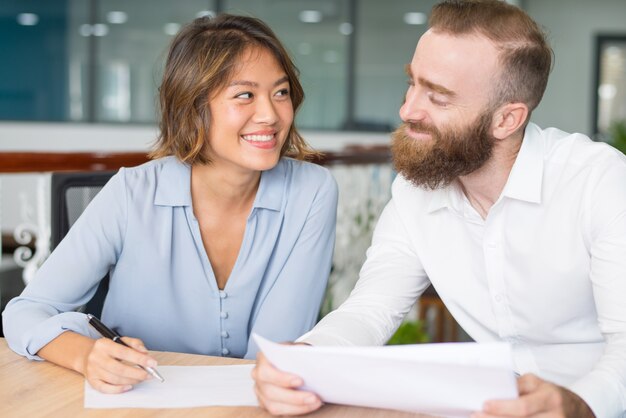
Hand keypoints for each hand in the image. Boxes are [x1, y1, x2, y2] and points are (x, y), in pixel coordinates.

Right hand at [83, 336, 157, 393]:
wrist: (87, 354)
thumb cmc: (108, 348)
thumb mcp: (121, 340)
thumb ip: (135, 344)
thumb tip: (145, 353)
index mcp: (104, 344)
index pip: (124, 352)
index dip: (140, 359)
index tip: (152, 363)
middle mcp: (96, 357)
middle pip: (119, 369)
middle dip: (137, 373)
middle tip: (149, 374)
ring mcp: (93, 370)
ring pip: (115, 379)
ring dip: (131, 380)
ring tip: (141, 378)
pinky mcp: (92, 381)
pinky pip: (106, 389)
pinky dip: (118, 389)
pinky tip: (129, 386)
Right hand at [252, 350, 322, 415]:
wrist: (289, 359)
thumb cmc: (292, 353)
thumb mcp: (296, 347)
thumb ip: (300, 351)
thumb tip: (310, 359)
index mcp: (263, 359)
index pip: (266, 371)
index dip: (282, 378)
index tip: (300, 381)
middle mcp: (258, 375)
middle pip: (271, 392)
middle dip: (294, 397)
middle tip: (313, 397)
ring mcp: (260, 391)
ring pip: (274, 406)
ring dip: (297, 407)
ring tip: (315, 402)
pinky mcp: (265, 403)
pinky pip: (279, 412)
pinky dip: (295, 410)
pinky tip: (309, 406)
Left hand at [472, 373, 593, 417]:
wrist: (578, 411)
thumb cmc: (553, 396)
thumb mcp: (538, 384)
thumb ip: (518, 386)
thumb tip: (496, 390)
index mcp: (551, 399)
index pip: (524, 406)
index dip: (503, 407)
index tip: (484, 405)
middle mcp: (555, 416)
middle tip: (476, 416)